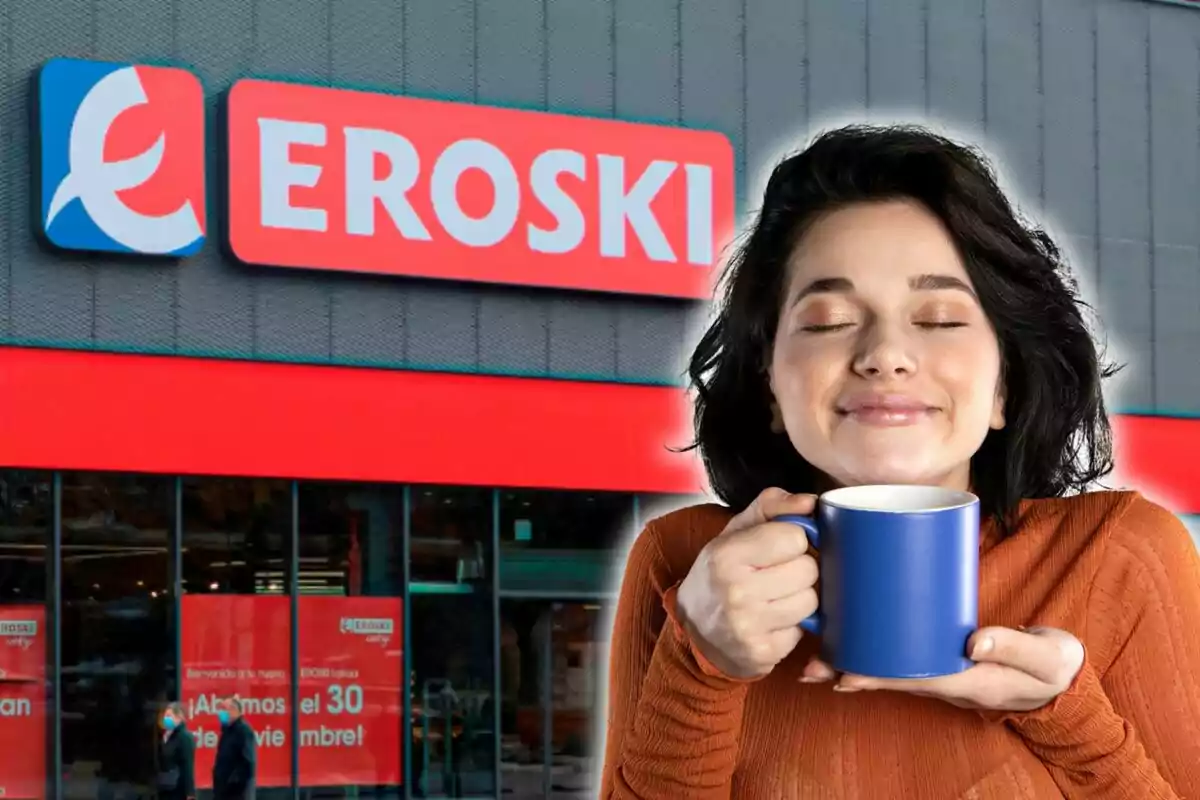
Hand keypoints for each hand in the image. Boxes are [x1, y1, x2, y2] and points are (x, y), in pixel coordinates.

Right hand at [675, 488, 819, 678]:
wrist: (694, 629)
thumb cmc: (720, 573)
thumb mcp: (735, 532)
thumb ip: (772, 505)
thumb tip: (810, 502)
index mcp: (726, 554)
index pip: (795, 537)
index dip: (792, 540)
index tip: (777, 548)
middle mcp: (735, 591)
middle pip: (808, 570)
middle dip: (799, 569)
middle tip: (776, 574)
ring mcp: (748, 626)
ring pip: (811, 601)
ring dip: (799, 598)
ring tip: (775, 597)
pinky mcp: (762, 652)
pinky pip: (802, 631)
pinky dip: (791, 626)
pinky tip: (771, 621)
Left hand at [804, 625, 1084, 711]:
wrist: (1061, 672)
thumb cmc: (1052, 665)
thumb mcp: (1046, 658)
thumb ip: (1015, 647)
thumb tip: (974, 642)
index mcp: (968, 681)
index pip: (913, 679)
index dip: (878, 677)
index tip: (844, 675)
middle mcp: (947, 678)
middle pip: (891, 675)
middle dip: (852, 670)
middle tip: (812, 667)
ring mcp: (942, 667)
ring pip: (892, 665)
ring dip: (855, 660)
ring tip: (816, 657)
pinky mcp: (942, 651)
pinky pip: (903, 652)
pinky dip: (875, 645)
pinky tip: (851, 635)